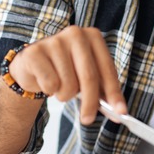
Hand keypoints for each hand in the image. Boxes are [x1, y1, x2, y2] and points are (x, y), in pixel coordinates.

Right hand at [8, 26, 126, 123]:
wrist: (32, 66)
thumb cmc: (65, 71)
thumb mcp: (86, 76)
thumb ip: (103, 91)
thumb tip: (119, 111)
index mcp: (93, 36)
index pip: (107, 69)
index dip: (114, 93)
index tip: (121, 112)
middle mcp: (75, 34)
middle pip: (89, 77)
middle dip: (90, 103)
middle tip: (88, 120)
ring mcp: (54, 41)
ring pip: (68, 84)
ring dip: (64, 95)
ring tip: (59, 87)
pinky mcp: (35, 52)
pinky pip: (50, 84)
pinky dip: (49, 90)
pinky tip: (45, 82)